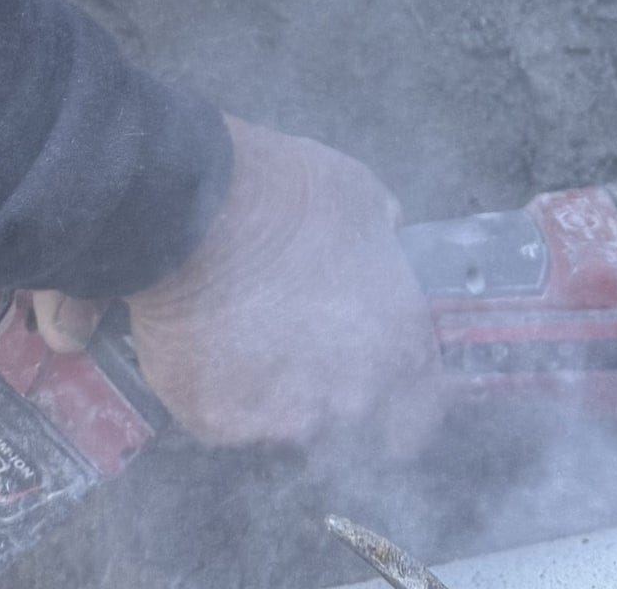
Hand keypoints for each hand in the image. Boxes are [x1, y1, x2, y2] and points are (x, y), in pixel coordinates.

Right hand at [39, 115, 440, 452]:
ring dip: (279, 390)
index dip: (407, 400)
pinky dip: (223, 390)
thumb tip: (384, 253)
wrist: (193, 208)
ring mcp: (284, 417)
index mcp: (398, 340)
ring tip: (248, 333)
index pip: (423, 408)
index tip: (385, 385)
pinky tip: (210, 343)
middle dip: (335, 382)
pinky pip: (231, 417)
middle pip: (352, 411)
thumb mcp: (361, 196)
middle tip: (300, 333)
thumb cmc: (286, 193)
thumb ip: (383, 242)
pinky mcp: (219, 424)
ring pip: (291, 420)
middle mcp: (351, 394)